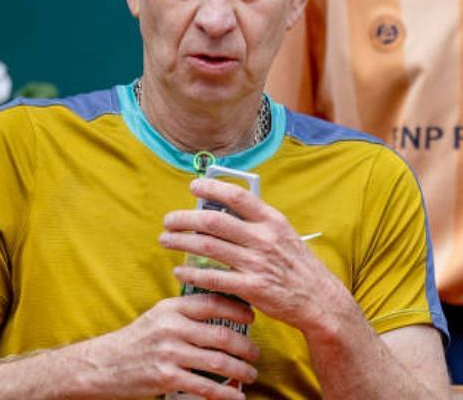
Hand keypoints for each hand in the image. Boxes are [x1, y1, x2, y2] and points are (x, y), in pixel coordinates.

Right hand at [80, 293, 258, 399]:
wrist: (103, 365)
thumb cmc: (135, 342)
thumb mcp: (156, 318)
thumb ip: (184, 314)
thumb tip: (221, 314)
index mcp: (169, 309)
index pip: (212, 303)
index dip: (238, 309)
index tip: (252, 317)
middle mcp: (170, 328)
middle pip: (222, 334)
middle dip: (246, 346)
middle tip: (255, 353)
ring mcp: (169, 353)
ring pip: (219, 362)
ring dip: (242, 370)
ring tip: (250, 373)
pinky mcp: (167, 377)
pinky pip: (206, 386)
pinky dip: (226, 393)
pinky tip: (236, 395)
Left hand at [159, 178, 351, 332]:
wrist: (321, 301)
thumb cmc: (297, 266)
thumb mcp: (284, 235)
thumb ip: (256, 222)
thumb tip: (220, 207)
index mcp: (273, 221)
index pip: (238, 196)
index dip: (212, 187)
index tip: (193, 186)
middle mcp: (264, 239)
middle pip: (213, 220)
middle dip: (184, 218)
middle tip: (169, 221)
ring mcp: (258, 263)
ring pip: (207, 247)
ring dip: (180, 242)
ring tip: (166, 240)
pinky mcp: (252, 288)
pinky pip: (212, 277)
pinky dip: (191, 273)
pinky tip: (180, 271)